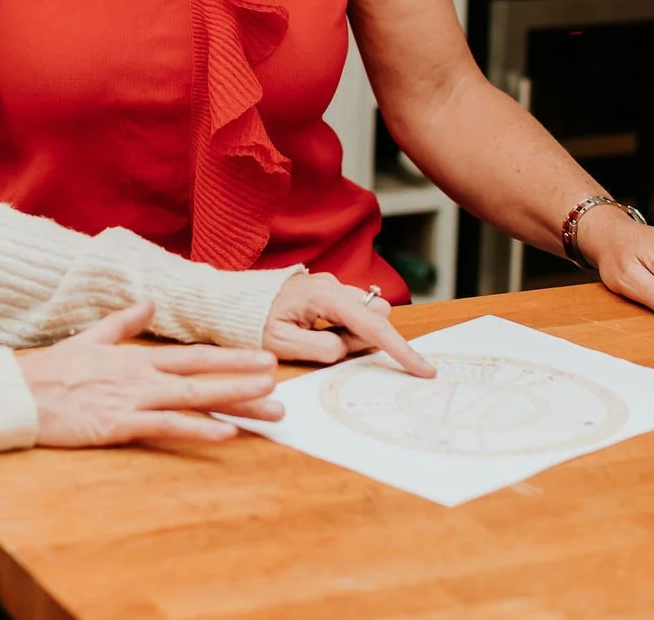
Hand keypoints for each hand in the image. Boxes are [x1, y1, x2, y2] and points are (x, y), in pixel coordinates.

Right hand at [15, 300, 283, 446]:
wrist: (20, 393)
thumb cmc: (52, 370)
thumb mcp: (91, 337)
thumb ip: (124, 322)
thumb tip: (149, 302)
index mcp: (137, 357)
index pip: (195, 356)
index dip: (232, 357)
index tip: (263, 359)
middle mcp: (142, 376)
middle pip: (204, 375)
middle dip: (245, 379)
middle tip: (281, 384)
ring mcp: (133, 399)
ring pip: (194, 398)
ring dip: (235, 402)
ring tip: (269, 407)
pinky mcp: (120, 424)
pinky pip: (167, 427)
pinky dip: (198, 429)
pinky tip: (225, 434)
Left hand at [261, 272, 436, 376]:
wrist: (230, 301)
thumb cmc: (251, 322)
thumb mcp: (282, 345)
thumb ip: (322, 349)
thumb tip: (347, 349)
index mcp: (324, 297)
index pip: (372, 326)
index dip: (400, 350)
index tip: (423, 369)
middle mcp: (333, 285)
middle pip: (377, 314)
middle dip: (367, 337)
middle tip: (329, 346)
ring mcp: (331, 286)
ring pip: (366, 314)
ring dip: (353, 334)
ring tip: (315, 339)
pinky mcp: (327, 291)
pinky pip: (352, 312)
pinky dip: (344, 328)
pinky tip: (316, 332)